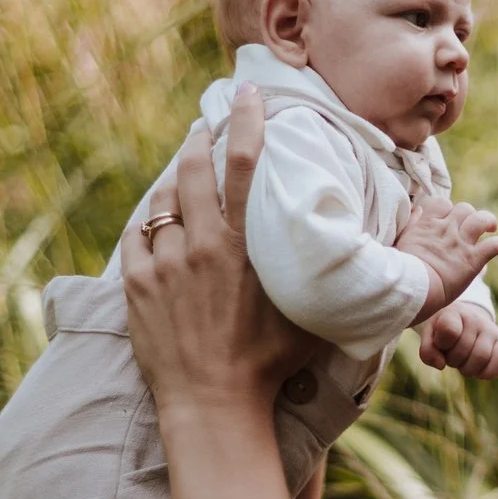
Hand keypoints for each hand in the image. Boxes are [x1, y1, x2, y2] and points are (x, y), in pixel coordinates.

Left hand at [120, 84, 326, 412]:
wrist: (213, 404)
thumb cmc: (271, 363)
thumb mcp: (310, 311)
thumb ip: (323, 272)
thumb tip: (361, 249)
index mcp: (243, 244)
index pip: (243, 162)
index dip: (245, 119)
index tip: (247, 94)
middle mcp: (200, 245)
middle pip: (194, 168)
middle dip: (200, 139)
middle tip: (207, 128)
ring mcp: (163, 264)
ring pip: (163, 201)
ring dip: (175, 180)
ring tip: (185, 173)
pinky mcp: (136, 287)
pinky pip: (137, 236)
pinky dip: (150, 222)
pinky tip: (160, 221)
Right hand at [395, 194, 497, 321]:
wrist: (413, 288)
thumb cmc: (401, 270)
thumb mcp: (400, 242)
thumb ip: (410, 225)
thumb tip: (417, 210)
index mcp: (428, 225)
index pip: (442, 203)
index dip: (447, 209)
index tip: (448, 219)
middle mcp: (446, 229)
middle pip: (464, 208)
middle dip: (468, 215)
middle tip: (468, 228)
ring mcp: (461, 243)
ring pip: (482, 220)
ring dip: (488, 222)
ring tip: (491, 228)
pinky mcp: (473, 260)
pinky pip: (494, 246)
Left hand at [419, 301, 497, 379]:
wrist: (460, 321)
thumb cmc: (441, 332)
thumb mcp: (429, 337)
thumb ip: (428, 351)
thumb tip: (441, 366)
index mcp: (453, 313)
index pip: (449, 331)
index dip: (441, 344)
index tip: (439, 342)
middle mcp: (474, 318)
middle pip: (462, 352)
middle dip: (453, 360)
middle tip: (452, 354)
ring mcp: (490, 329)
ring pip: (480, 358)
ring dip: (467, 368)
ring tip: (463, 360)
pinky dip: (486, 372)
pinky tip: (477, 371)